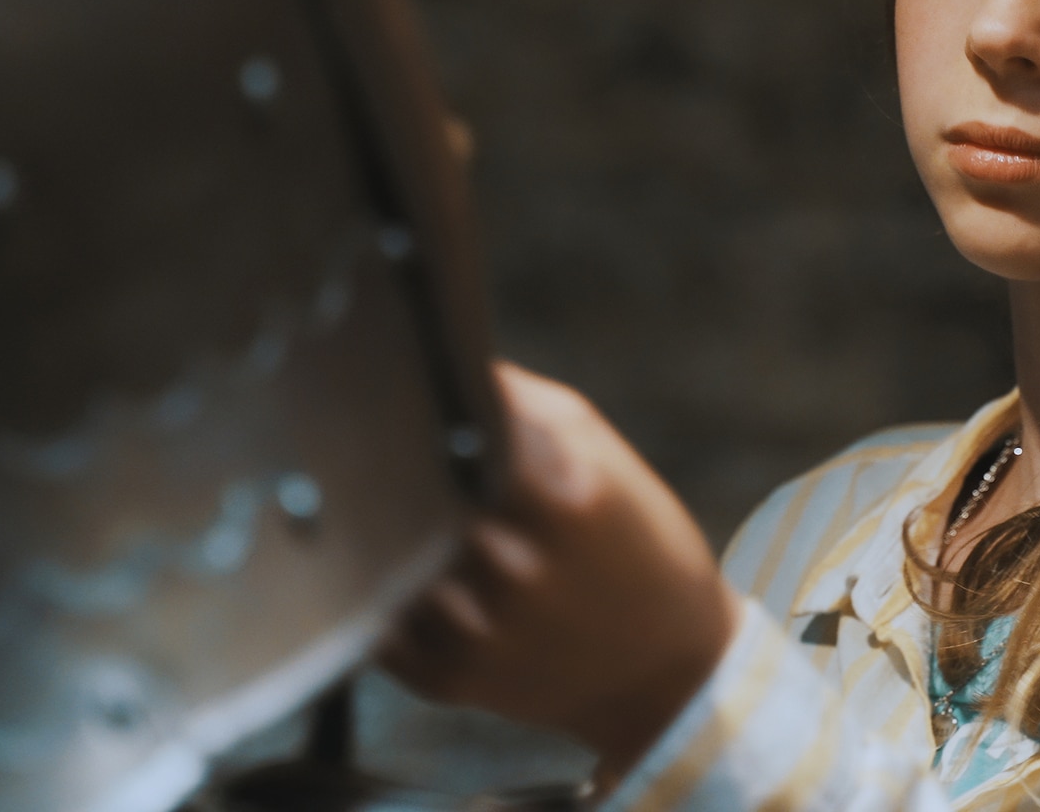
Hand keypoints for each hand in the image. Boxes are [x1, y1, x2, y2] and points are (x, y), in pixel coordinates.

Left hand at [378, 361, 741, 784]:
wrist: (667, 668)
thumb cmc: (633, 539)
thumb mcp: (597, 450)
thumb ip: (515, 401)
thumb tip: (434, 358)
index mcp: (565, 501)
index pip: (457, 433)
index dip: (422, 412)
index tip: (398, 394)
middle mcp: (517, 571)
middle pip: (409, 496)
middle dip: (392, 471)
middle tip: (372, 448)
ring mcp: (480, 634)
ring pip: (384, 560)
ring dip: (380, 536)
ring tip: (388, 514)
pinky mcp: (447, 682)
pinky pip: (376, 621)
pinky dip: (379, 594)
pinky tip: (406, 574)